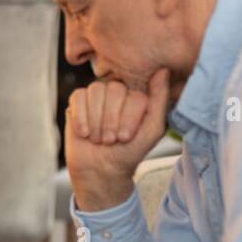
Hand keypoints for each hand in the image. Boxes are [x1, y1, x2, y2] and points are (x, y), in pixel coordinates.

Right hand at [66, 69, 169, 211]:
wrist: (100, 171)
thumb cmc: (128, 152)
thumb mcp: (152, 130)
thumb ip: (160, 100)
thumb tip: (164, 70)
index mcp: (137, 97)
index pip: (134, 95)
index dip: (129, 118)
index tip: (125, 138)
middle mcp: (118, 92)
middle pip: (114, 89)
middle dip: (111, 120)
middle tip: (110, 139)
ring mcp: (97, 95)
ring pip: (96, 91)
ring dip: (96, 121)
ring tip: (98, 138)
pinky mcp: (77, 101)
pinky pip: (78, 97)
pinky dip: (81, 118)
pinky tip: (85, 133)